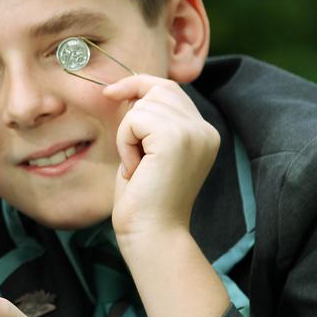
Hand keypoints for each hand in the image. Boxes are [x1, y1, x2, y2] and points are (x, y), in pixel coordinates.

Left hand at [103, 75, 219, 246]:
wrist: (151, 232)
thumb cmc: (143, 198)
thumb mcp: (150, 152)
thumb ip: (151, 122)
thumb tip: (132, 91)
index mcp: (203, 132)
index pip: (170, 89)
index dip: (138, 85)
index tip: (111, 92)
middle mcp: (205, 129)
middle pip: (158, 89)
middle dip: (131, 112)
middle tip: (130, 152)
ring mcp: (194, 132)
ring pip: (142, 105)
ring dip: (127, 135)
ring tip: (137, 165)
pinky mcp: (176, 137)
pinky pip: (134, 119)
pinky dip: (125, 142)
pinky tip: (135, 168)